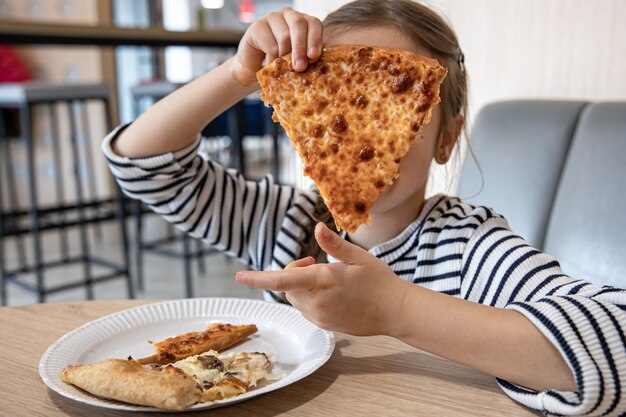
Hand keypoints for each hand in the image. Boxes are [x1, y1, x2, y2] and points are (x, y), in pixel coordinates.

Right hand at [229, 7, 322, 86]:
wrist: (253, 70)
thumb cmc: (279, 65)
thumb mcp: (297, 60)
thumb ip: (307, 57)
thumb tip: (315, 61)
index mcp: (303, 21)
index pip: (313, 23)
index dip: (315, 39)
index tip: (313, 56)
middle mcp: (288, 15)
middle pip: (299, 24)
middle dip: (301, 48)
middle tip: (300, 67)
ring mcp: (272, 17)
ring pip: (284, 36)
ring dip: (284, 57)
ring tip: (281, 68)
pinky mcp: (257, 26)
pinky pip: (270, 45)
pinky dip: (272, 60)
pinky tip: (268, 65)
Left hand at [235, 223, 410, 335]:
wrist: (395, 311)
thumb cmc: (378, 281)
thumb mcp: (359, 257)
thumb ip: (334, 245)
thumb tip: (318, 227)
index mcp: (322, 281)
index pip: (281, 280)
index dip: (258, 278)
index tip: (239, 276)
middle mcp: (316, 302)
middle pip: (287, 286)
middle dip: (293, 272)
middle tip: (315, 261)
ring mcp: (320, 317)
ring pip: (295, 299)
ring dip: (300, 286)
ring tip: (327, 277)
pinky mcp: (324, 325)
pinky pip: (305, 309)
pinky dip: (308, 298)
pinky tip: (331, 293)